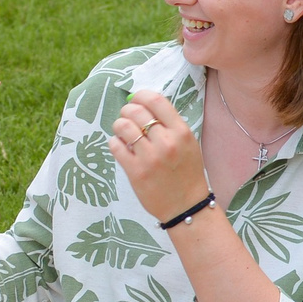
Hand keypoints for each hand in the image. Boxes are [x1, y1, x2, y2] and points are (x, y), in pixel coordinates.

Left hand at [106, 89, 208, 223]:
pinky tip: (121, 147)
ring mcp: (150, 158)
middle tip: (127, 118)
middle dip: (127, 111)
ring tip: (123, 133)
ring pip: (123, 126)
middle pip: (136, 111)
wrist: (186, 206)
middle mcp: (166, 142)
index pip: (157, 100)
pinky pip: (115, 146)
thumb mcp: (187, 143)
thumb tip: (142, 103)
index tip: (136, 100)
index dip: (141, 95)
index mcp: (181, 132)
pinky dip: (115, 143)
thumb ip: (169, 124)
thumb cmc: (186, 172)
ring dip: (119, 126)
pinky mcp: (136, 172)